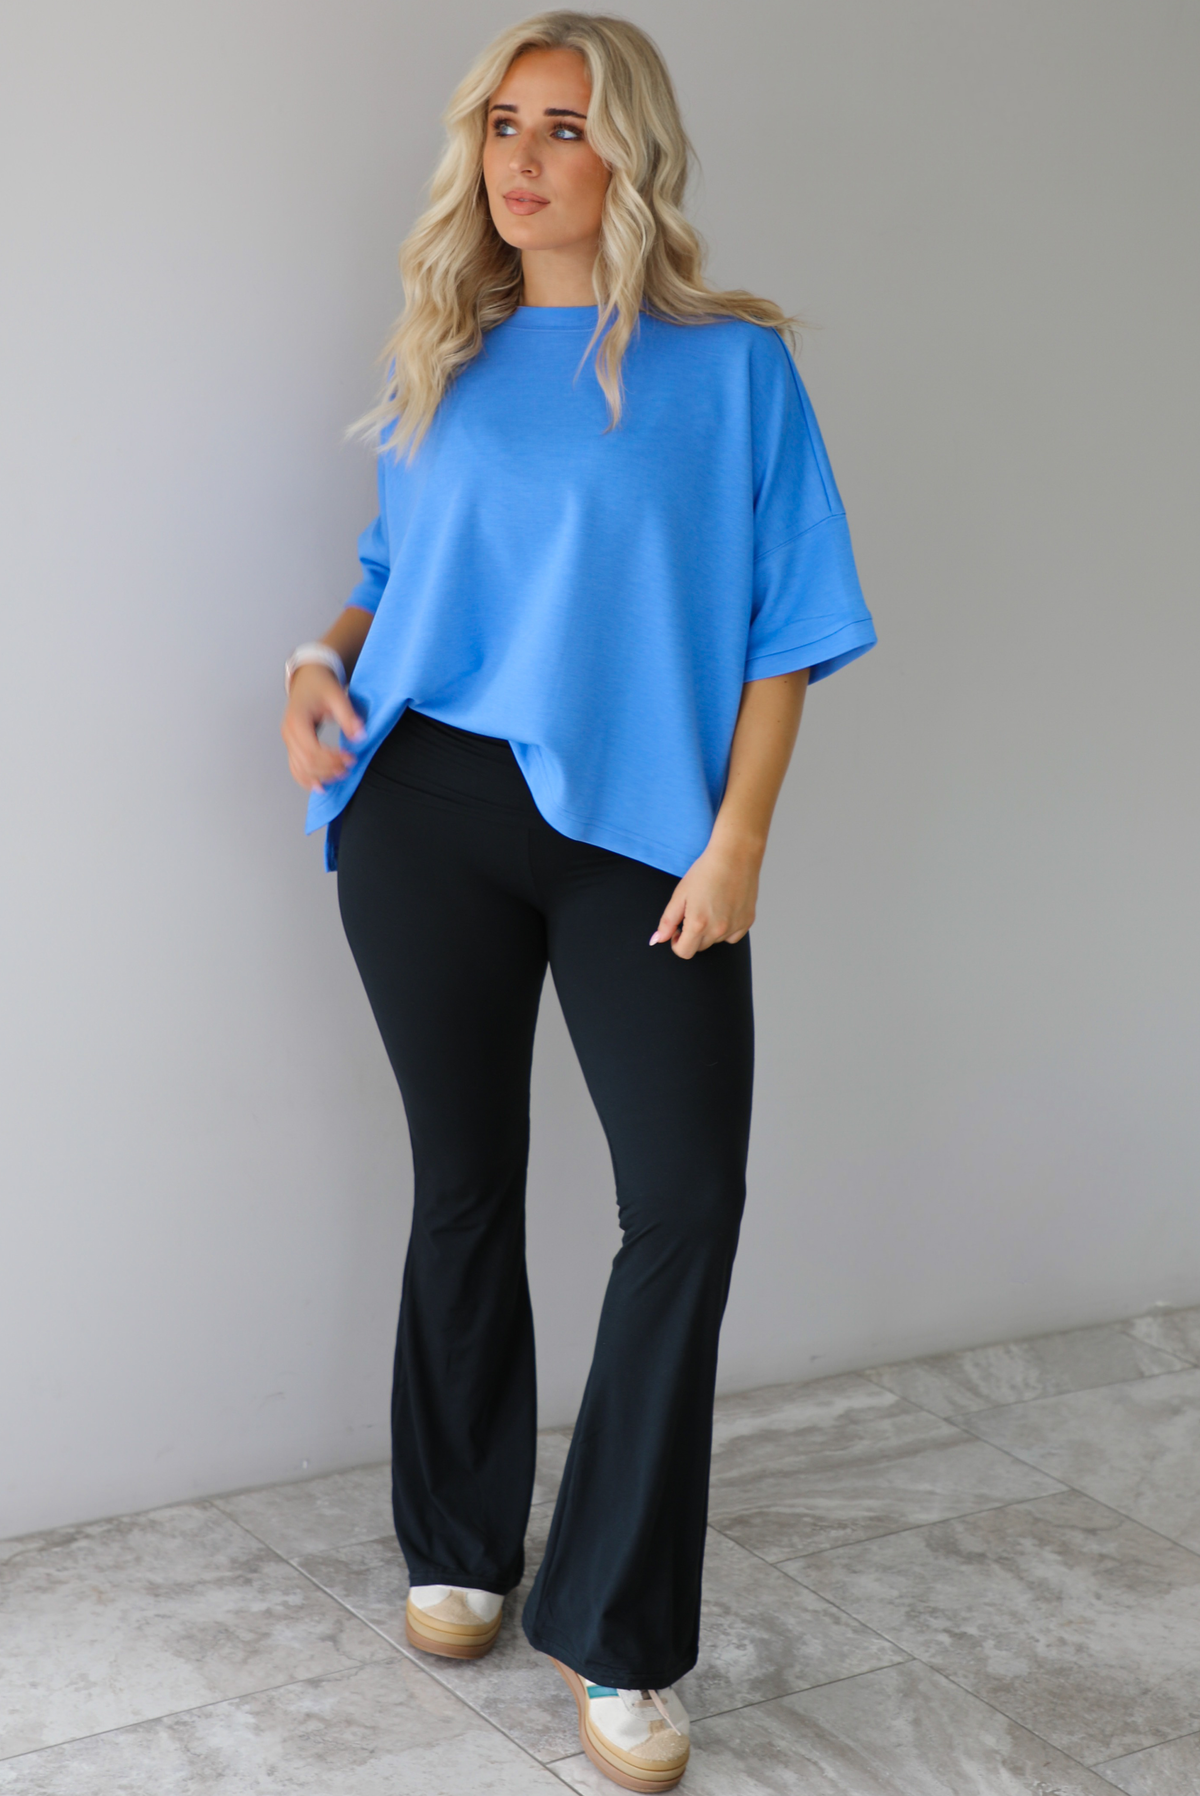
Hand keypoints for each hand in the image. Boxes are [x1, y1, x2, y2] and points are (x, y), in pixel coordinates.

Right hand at [281, 664, 364, 793]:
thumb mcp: (337, 695)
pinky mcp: (292, 745)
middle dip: (329, 769)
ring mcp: (288, 741)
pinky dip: (307, 779)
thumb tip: (360, 736)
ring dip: (320, 776)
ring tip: (340, 775)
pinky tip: (320, 786)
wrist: (309, 678)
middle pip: (306, 762)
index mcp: (297, 721)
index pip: (312, 750)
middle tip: (349, 767)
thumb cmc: (321, 685)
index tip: (351, 758)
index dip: (332, 759)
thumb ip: (348, 716)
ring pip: (300, 769)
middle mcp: (288, 733)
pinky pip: (295, 768)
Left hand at [649, 834, 761, 959]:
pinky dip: (726, 928)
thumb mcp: (680, 894)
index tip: (677, 930)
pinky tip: (724, 909)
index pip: (684, 952)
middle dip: (692, 935)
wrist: (734, 855)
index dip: (676, 943)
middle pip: (699, 947)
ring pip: (716, 941)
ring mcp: (735, 926)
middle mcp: (718, 929)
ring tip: (710, 905)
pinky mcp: (747, 921)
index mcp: (698, 924)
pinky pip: (732, 936)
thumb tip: (657, 940)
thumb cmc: (706, 871)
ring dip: (709, 931)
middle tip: (693, 913)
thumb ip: (667, 921)